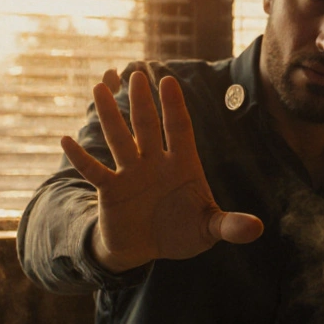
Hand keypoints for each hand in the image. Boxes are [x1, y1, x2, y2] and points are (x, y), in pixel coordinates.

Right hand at [60, 68, 263, 272]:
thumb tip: (257, 229)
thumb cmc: (182, 232)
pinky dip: (81, 158)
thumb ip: (230, 226)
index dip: (174, 107)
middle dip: (142, 103)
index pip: (179, 129)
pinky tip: (66, 140)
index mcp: (182, 164)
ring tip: (99, 88)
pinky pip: (94, 171)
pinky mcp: (111, 190)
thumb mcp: (209, 229)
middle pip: (148, 126)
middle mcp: (154, 162)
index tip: (168, 81)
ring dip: (109, 116)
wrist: (149, 248)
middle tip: (137, 74)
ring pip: (119, 139)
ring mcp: (130, 173)